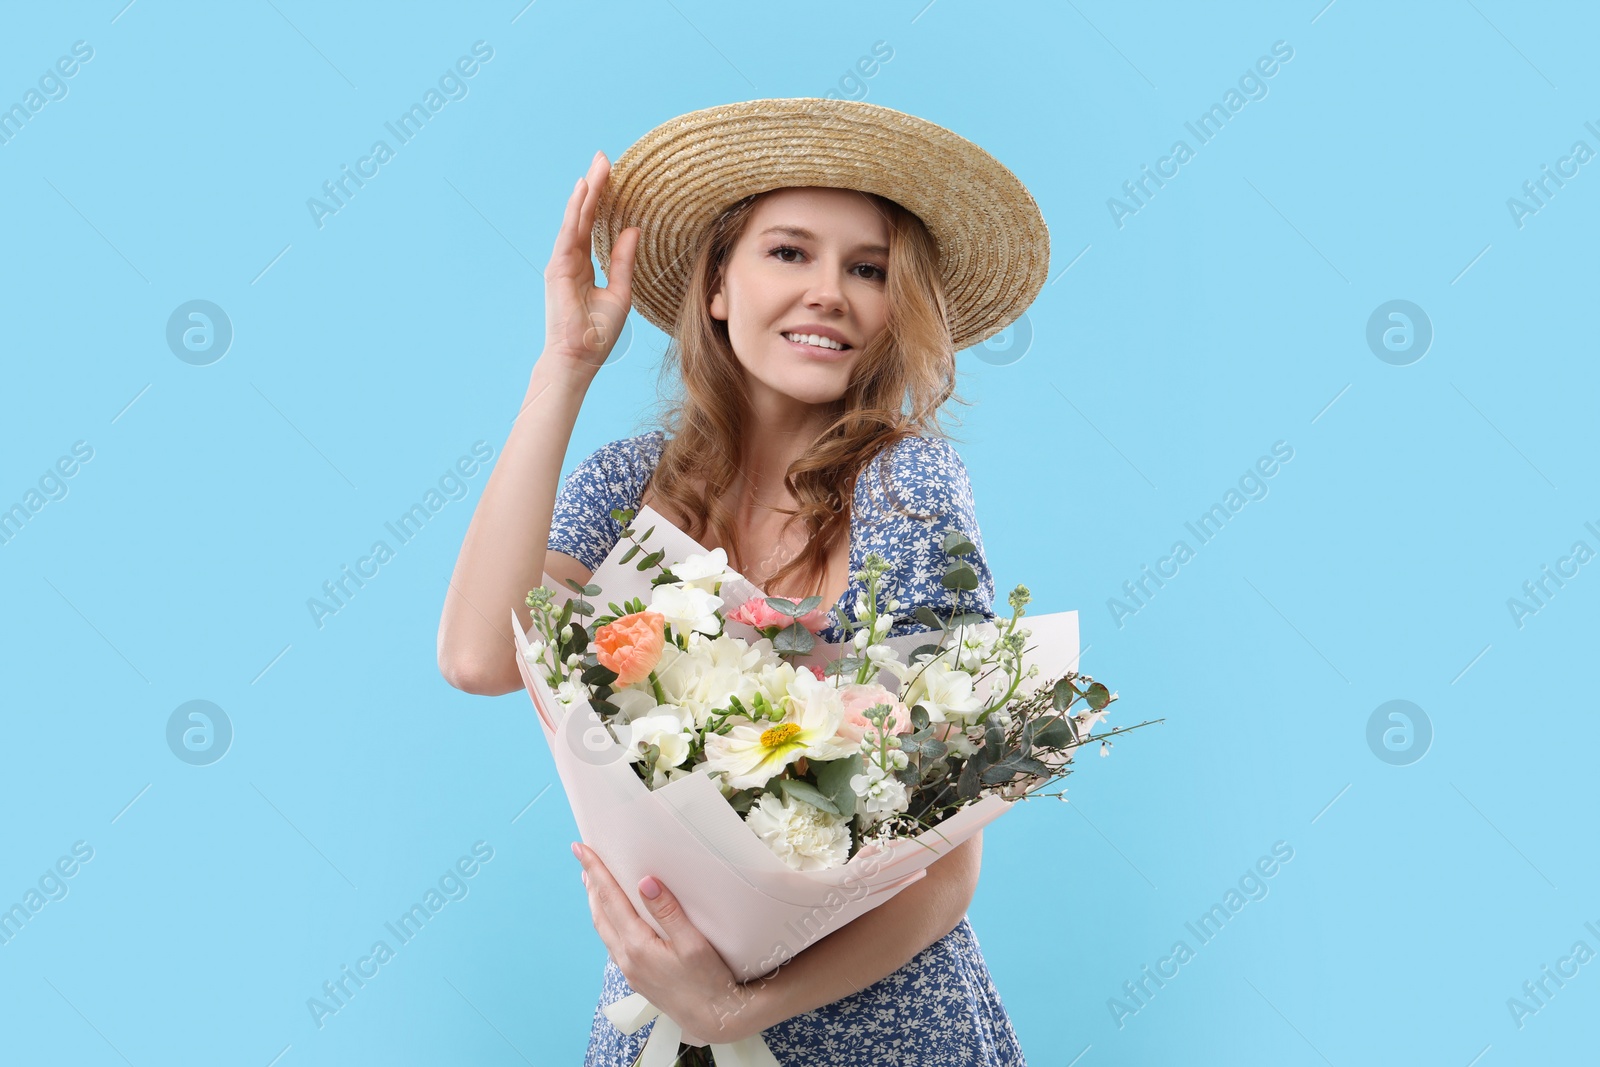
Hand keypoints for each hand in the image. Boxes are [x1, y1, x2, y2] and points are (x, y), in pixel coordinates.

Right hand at [542, 151, 639, 378]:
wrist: (580, 358)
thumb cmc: (597, 332)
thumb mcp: (620, 291)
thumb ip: (623, 260)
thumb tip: (632, 230)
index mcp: (584, 265)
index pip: (594, 225)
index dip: (602, 200)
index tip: (611, 173)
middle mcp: (571, 259)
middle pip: (584, 216)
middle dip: (595, 186)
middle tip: (603, 157)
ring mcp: (562, 263)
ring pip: (576, 220)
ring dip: (586, 192)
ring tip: (597, 166)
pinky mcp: (558, 269)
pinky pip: (569, 234)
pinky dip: (575, 212)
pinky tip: (582, 191)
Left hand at [573, 841, 757, 1046]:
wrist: (713, 1018)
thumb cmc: (708, 981)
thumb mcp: (694, 944)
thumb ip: (668, 912)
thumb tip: (645, 882)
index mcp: (638, 945)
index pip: (611, 899)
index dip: (596, 871)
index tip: (582, 849)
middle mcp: (626, 958)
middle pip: (600, 913)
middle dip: (590, 883)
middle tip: (584, 858)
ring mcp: (629, 969)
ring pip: (604, 929)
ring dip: (596, 903)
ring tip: (592, 883)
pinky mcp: (636, 977)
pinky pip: (613, 942)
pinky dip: (607, 921)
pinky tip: (614, 917)